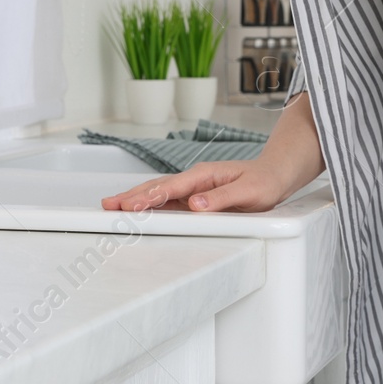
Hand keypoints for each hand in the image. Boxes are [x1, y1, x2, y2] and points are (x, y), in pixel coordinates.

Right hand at [99, 159, 293, 213]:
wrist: (274, 174)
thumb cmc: (264, 182)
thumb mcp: (249, 193)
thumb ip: (222, 199)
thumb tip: (195, 205)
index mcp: (204, 176)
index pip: (171, 188)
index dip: (149, 197)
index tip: (131, 206)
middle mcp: (194, 179)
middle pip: (157, 187)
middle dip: (131, 196)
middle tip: (108, 205)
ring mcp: (193, 187)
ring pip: (158, 192)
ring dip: (135, 199)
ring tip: (112, 205)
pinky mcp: (195, 196)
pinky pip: (168, 200)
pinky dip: (149, 204)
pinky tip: (136, 209)